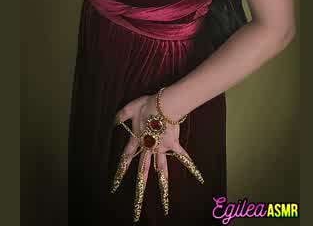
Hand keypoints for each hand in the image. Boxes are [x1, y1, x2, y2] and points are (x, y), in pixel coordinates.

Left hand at [112, 94, 203, 221]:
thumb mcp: (131, 107)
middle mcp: (149, 149)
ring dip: (163, 189)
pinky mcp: (174, 145)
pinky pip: (183, 158)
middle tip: (137, 208)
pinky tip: (200, 178)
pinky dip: (191, 166)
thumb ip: (121, 115)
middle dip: (139, 191)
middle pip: (143, 173)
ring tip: (166, 206)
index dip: (120, 173)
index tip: (114, 187)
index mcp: (138, 141)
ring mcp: (162, 149)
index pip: (126, 159)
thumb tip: (113, 122)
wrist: (165, 104)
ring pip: (162, 172)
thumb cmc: (148, 104)